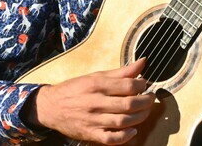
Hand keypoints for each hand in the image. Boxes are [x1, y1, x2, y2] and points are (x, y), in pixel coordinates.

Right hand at [22, 58, 154, 144]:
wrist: (50, 106)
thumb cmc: (76, 89)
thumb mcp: (96, 75)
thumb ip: (121, 72)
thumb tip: (142, 62)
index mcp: (98, 85)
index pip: (128, 85)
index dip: (142, 85)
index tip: (146, 85)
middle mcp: (96, 102)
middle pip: (129, 104)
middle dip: (145, 102)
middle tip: (150, 99)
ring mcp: (93, 120)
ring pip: (123, 121)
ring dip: (139, 118)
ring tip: (144, 112)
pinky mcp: (90, 134)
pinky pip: (111, 138)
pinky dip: (125, 136)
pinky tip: (132, 130)